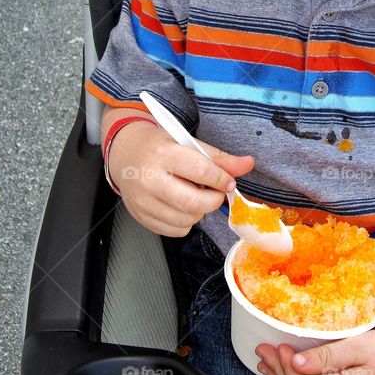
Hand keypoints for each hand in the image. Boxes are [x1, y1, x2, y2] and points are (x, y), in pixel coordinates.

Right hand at [108, 120, 254, 236]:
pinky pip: (175, 231)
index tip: (227, 181)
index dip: (221, 179)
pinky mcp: (140, 216)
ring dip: (200, 212)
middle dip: (213, 201)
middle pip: (192, 202)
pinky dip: (186, 222)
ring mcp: (143, 201)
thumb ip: (219, 158)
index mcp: (164, 154)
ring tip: (195, 196)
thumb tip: (248, 164)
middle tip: (215, 193)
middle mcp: (150, 179)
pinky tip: (181, 206)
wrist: (126, 154)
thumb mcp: (188, 143)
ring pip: (185, 219)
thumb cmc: (160, 146)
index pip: (201, 171)